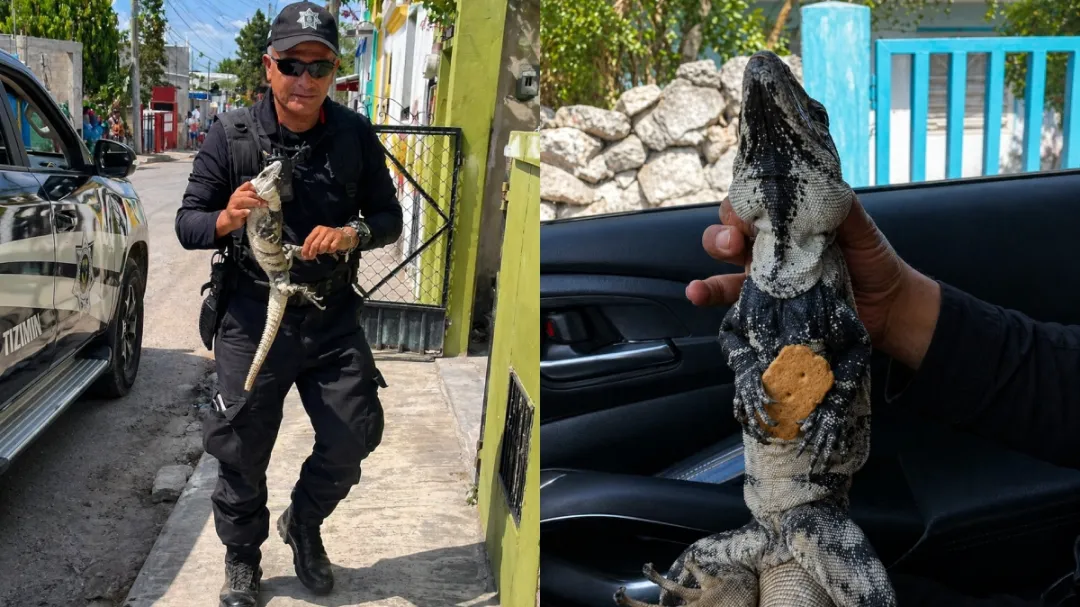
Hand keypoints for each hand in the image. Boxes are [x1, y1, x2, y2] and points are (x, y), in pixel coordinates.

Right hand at [215, 182, 266, 236]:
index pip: (247, 185)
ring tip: (259, 204)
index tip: (263, 193)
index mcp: (239, 191)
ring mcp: (233, 205)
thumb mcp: (245, 200)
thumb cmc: (240, 208)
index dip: (256, 188)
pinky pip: (239, 212)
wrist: (230, 219)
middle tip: (265, 202)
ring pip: (243, 201)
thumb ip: (252, 197)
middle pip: (247, 193)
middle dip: (257, 197)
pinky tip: (249, 212)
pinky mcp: (233, 213)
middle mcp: (235, 196)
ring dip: (253, 202)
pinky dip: (244, 212)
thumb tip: (265, 196)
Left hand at [299, 225, 354, 259]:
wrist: (345, 236)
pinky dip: (330, 250)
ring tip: (323, 251)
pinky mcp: (338, 238)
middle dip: (312, 252)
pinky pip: (332, 247)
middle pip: (315, 244)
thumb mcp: (320, 239)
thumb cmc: (330, 239)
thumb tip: (305, 255)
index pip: (308, 240)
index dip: (305, 249)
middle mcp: (324, 230)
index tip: (304, 256)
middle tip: (312, 257)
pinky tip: (331, 249)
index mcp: (317, 230)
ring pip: (323, 246)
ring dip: (322, 251)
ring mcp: (331, 233)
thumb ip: (312, 245)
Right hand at [687, 196, 939, 367]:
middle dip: (725, 227)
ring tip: (722, 252)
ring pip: (725, 258)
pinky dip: (708, 292)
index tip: (751, 208)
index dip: (746, 201)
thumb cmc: (874, 263)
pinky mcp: (764, 304)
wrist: (887, 310)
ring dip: (714, 250)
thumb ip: (842, 207)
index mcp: (791, 222)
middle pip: (732, 226)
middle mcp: (772, 245)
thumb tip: (825, 183)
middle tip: (736, 237)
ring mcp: (766, 275)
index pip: (757, 202)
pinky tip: (697, 292)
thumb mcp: (862, 229)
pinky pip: (730, 298)